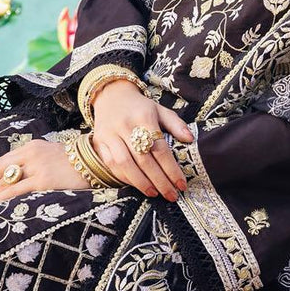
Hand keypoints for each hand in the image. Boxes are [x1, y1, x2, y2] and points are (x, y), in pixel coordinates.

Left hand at [0, 138, 91, 207]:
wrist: (98, 160)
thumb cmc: (76, 163)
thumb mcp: (51, 156)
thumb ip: (33, 164)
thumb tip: (16, 181)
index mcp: (30, 147)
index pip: (1, 163)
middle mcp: (30, 154)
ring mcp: (37, 167)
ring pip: (5, 182)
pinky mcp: (45, 180)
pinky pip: (18, 191)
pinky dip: (2, 198)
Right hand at [90, 80, 193, 201]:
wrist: (111, 95)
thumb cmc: (140, 107)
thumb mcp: (160, 110)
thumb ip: (176, 124)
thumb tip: (190, 139)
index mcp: (144, 117)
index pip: (160, 149)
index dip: (171, 169)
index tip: (181, 184)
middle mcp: (125, 126)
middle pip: (144, 160)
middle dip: (159, 181)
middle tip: (171, 195)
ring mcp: (109, 135)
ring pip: (125, 164)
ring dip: (140, 182)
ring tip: (154, 193)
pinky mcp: (99, 142)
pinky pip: (111, 164)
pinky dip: (124, 177)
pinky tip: (137, 185)